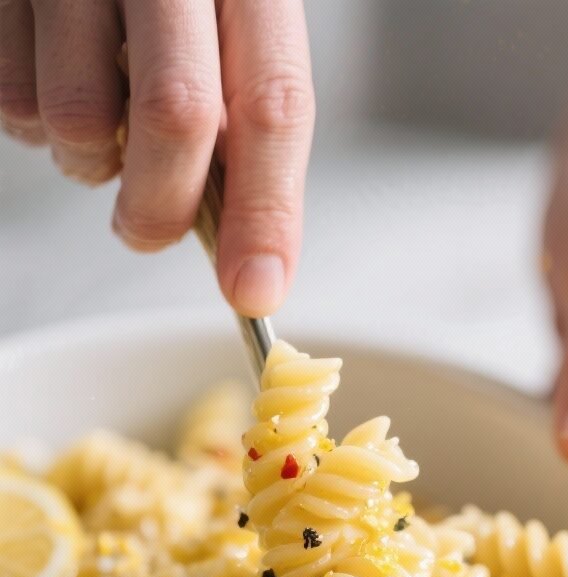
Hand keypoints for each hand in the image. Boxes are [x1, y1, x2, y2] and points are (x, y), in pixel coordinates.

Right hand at [0, 0, 313, 316]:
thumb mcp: (228, 22)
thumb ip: (243, 111)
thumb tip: (248, 244)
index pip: (272, 104)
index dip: (266, 211)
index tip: (254, 288)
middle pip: (176, 115)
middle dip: (163, 206)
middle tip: (148, 230)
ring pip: (81, 119)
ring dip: (89, 163)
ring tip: (98, 125)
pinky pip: (14, 102)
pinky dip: (36, 126)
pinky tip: (54, 80)